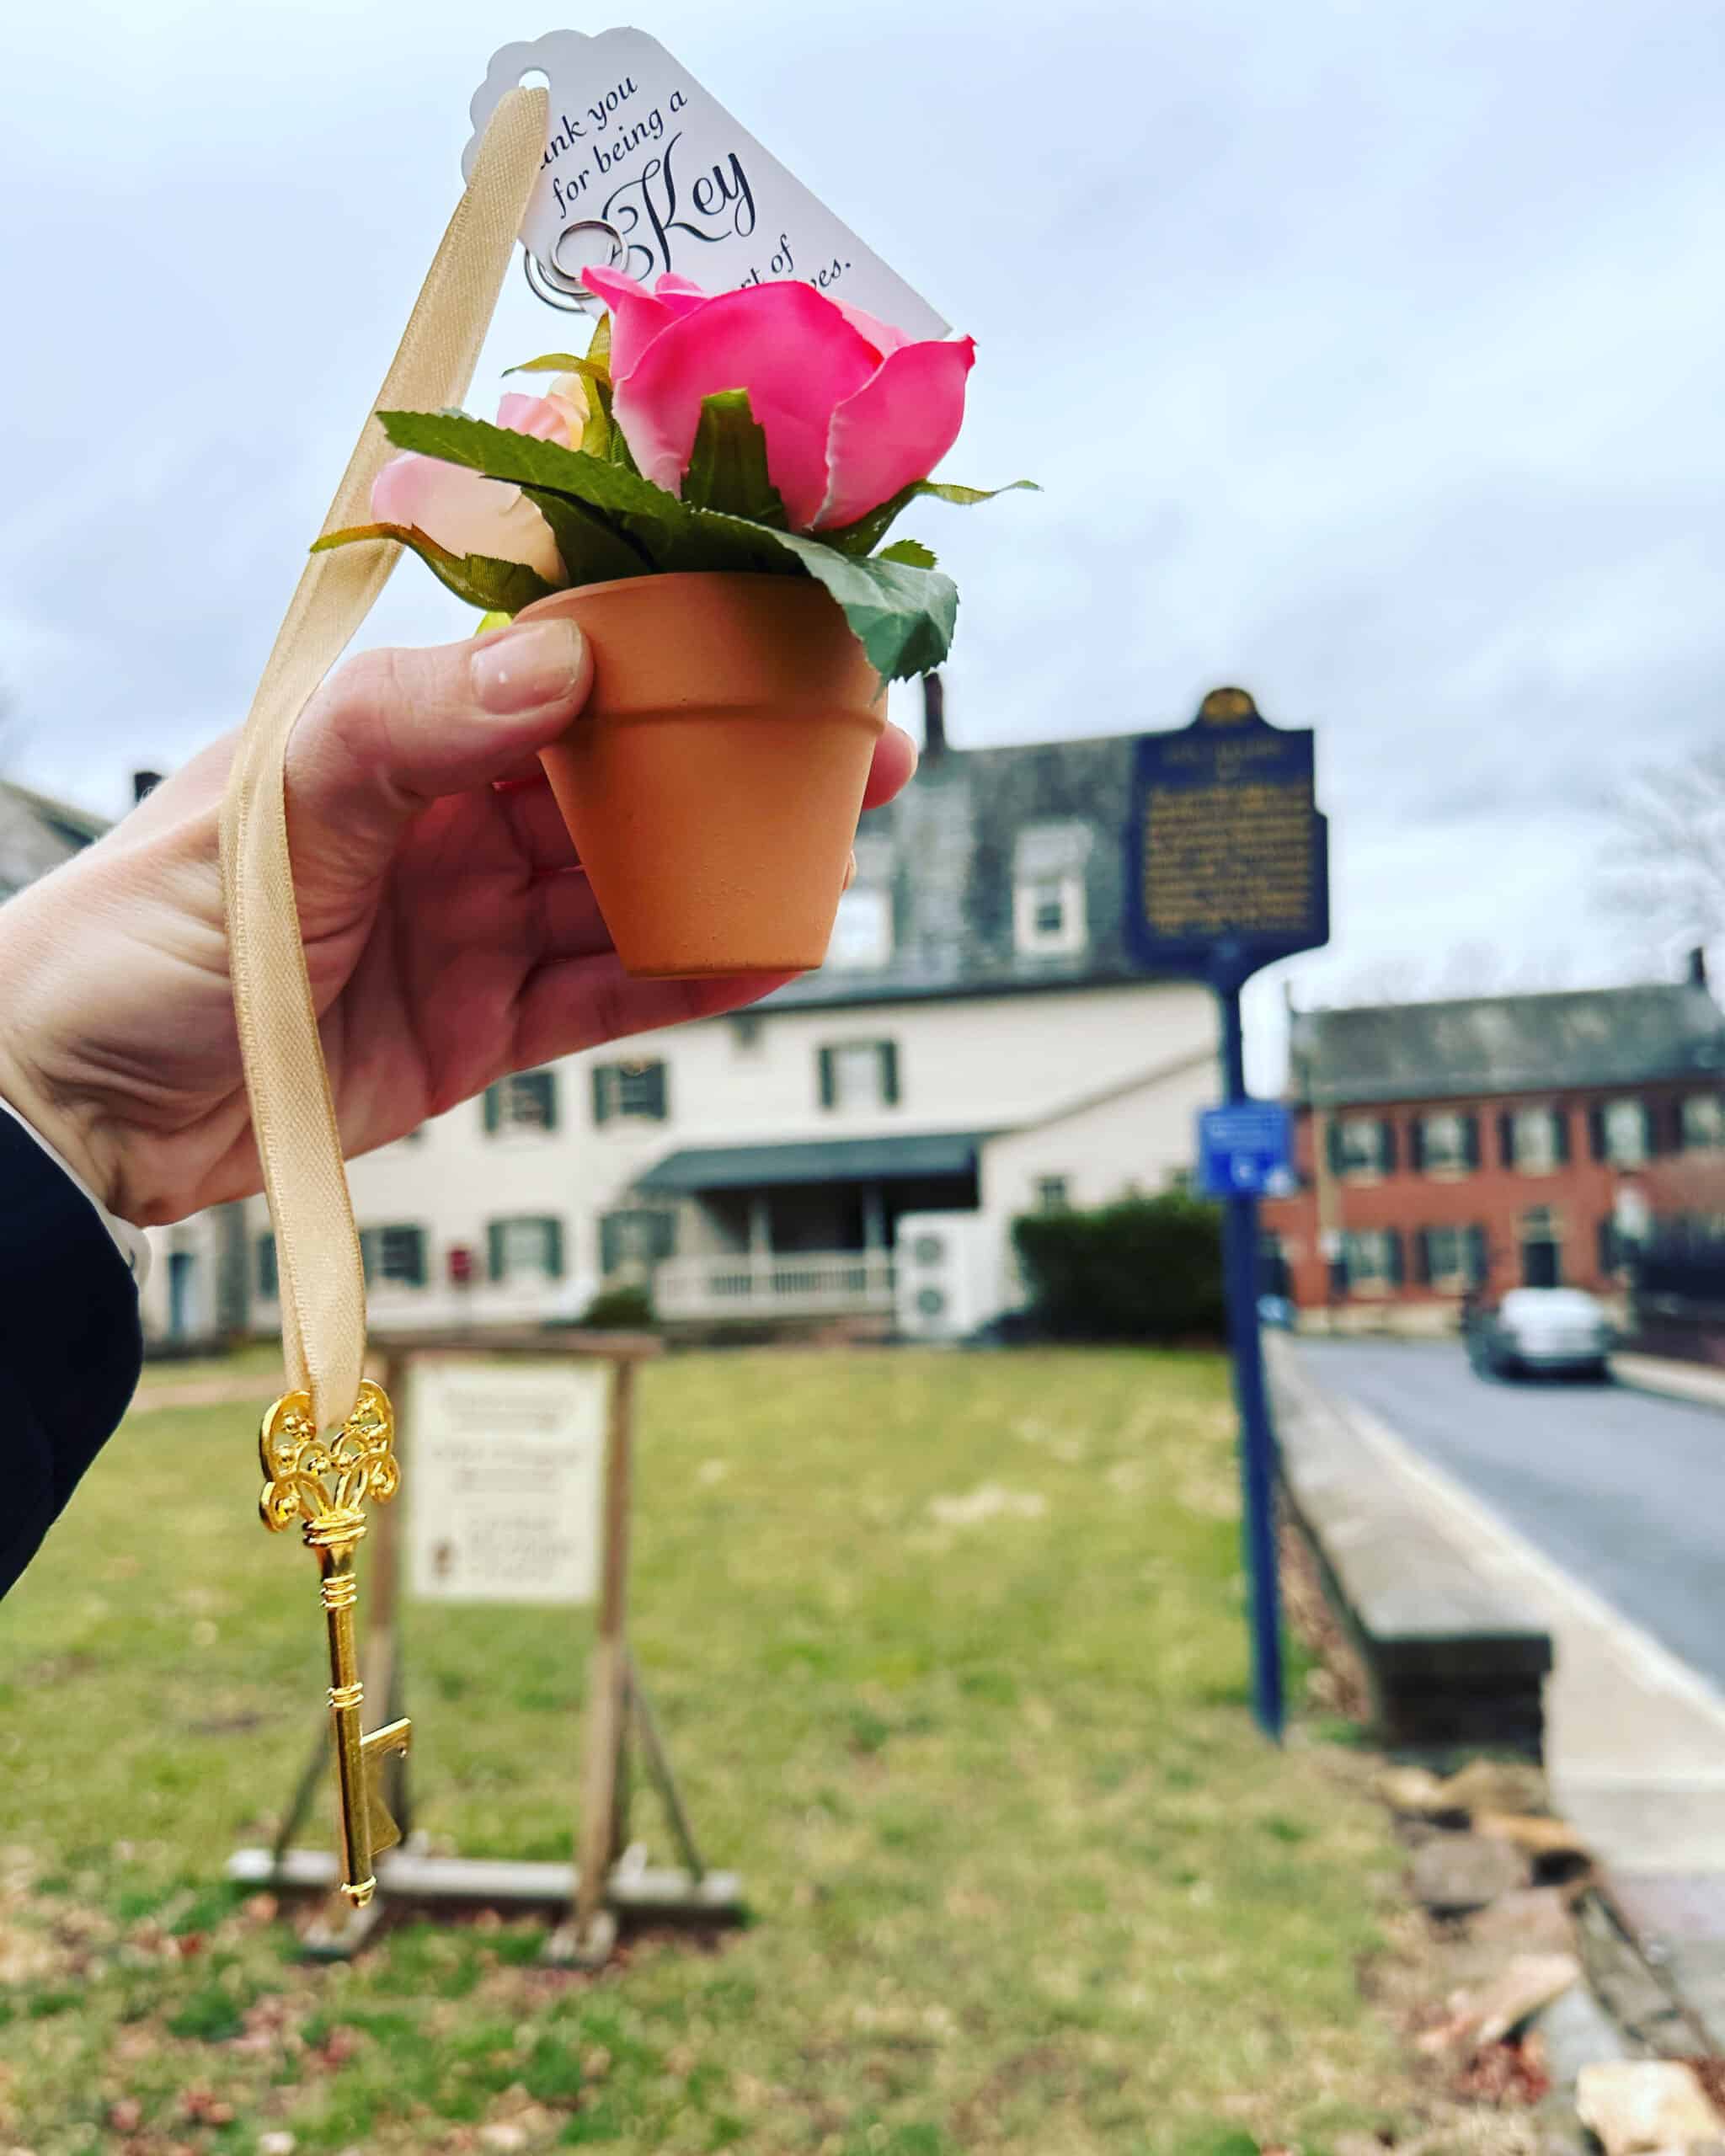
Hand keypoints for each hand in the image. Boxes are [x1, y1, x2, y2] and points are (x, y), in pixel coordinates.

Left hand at [0, 589, 916, 1225]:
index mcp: (393, 730)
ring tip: (837, 845)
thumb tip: (565, 663)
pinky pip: (608, 996)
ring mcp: (471, 924)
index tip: (775, 628)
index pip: (560, 662)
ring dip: (733, 869)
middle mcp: (446, 817)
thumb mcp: (270, 803)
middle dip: (738, 761)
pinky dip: (688, 977)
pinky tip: (771, 951)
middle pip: (624, 776)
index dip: (674, 643)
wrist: (71, 1112)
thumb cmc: (135, 932)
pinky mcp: (480, 1029)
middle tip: (856, 747)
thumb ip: (412, 726)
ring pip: (634, 885)